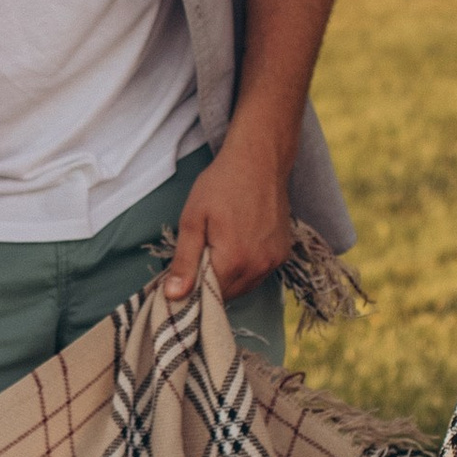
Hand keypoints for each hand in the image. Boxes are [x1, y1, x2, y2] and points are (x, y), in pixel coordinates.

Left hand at [165, 123, 293, 306]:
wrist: (260, 160)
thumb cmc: (222, 184)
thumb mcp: (193, 220)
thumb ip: (184, 261)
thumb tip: (173, 296)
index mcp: (233, 261)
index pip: (206, 296)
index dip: (191, 288)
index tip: (182, 274)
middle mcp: (259, 267)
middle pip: (226, 295)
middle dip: (209, 284)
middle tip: (200, 254)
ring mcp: (274, 261)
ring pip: (244, 287)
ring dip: (228, 277)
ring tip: (218, 247)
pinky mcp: (283, 253)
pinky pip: (259, 274)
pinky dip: (246, 268)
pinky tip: (238, 244)